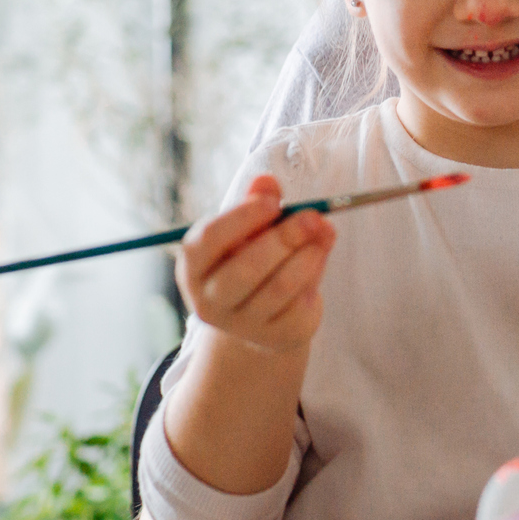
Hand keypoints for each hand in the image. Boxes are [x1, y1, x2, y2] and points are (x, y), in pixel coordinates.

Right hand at [174, 174, 334, 354]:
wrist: (264, 315)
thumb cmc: (252, 259)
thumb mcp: (251, 229)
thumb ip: (258, 204)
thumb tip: (267, 182)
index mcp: (193, 267)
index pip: (208, 240)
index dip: (241, 218)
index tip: (274, 202)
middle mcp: (209, 301)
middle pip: (244, 269)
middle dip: (283, 238)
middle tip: (313, 216)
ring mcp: (241, 324)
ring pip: (278, 288)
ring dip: (307, 256)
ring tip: (324, 232)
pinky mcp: (274, 337)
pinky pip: (298, 306)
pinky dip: (314, 277)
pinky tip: (318, 258)